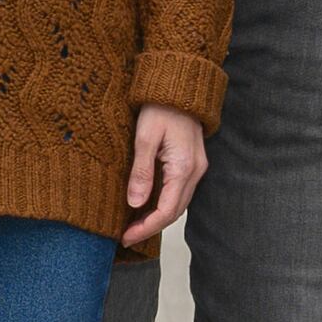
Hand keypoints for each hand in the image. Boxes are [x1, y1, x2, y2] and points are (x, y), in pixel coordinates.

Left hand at [122, 106, 209, 246]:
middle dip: (150, 227)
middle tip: (126, 235)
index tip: (126, 236)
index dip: (146, 228)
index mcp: (183, 168)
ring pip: (178, 203)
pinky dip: (163, 203)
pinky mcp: (191, 162)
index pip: (166, 211)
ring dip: (157, 217)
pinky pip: (179, 191)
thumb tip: (135, 203)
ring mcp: (196, 167)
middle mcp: (194, 171)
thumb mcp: (145, 138)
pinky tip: (146, 205)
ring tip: (132, 224)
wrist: (180, 85)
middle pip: (174, 212)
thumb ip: (141, 172)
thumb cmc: (161, 107)